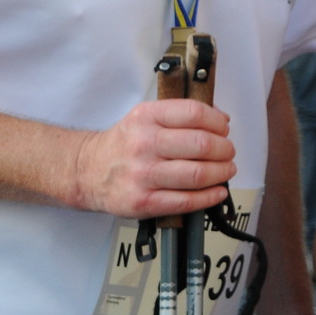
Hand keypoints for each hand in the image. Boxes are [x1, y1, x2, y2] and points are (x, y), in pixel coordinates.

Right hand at [68, 98, 234, 217]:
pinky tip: (218, 192)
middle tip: (228, 152)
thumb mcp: (145, 117)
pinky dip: (210, 197)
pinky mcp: (144, 202)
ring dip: (222, 172)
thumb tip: (222, 119)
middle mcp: (144, 144)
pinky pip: (186, 201)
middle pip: (201, 144)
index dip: (218, 121)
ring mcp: (143, 175)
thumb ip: (180, 115)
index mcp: (146, 117)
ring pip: (197, 174)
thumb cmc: (124, 144)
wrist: (87, 170)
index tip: (224, 128)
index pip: (194, 113)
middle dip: (224, 149)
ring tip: (226, 170)